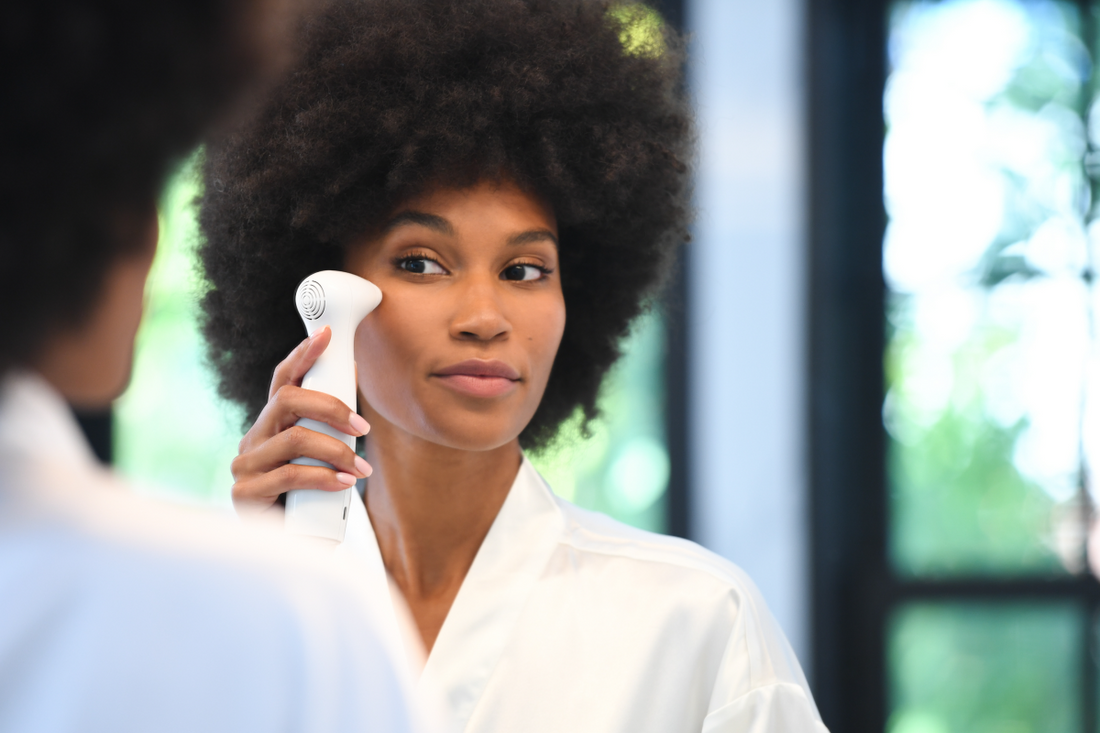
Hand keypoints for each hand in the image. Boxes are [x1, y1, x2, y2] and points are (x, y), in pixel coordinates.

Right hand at [230, 327, 371, 515]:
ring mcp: (245, 465)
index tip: (327, 336)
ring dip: (336, 451)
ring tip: (361, 469)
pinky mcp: (244, 493)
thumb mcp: (323, 459)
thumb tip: (351, 382)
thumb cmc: (309, 501)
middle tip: (363, 427)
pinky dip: (323, 477)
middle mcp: (253, 440)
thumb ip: (330, 429)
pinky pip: (289, 476)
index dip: (303, 355)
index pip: (283, 381)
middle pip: (287, 401)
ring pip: (294, 440)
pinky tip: (344, 484)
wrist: (290, 549)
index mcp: (271, 427)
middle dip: (330, 407)